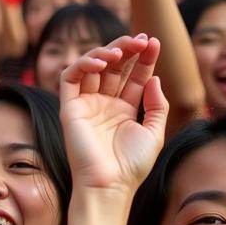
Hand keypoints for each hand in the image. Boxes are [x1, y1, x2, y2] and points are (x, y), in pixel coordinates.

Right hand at [59, 34, 167, 194]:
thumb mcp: (154, 132)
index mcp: (123, 109)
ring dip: (106, 51)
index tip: (154, 42)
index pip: (133, 75)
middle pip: (114, 67)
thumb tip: (154, 78)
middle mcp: (103, 104)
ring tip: (122, 49)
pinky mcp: (69, 109)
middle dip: (127, 48)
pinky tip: (102, 62)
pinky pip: (70, 78)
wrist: (109, 185)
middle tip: (140, 39)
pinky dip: (83, 64)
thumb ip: (157, 104)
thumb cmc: (131, 166)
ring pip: (92, 67)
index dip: (143, 58)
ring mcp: (86, 105)